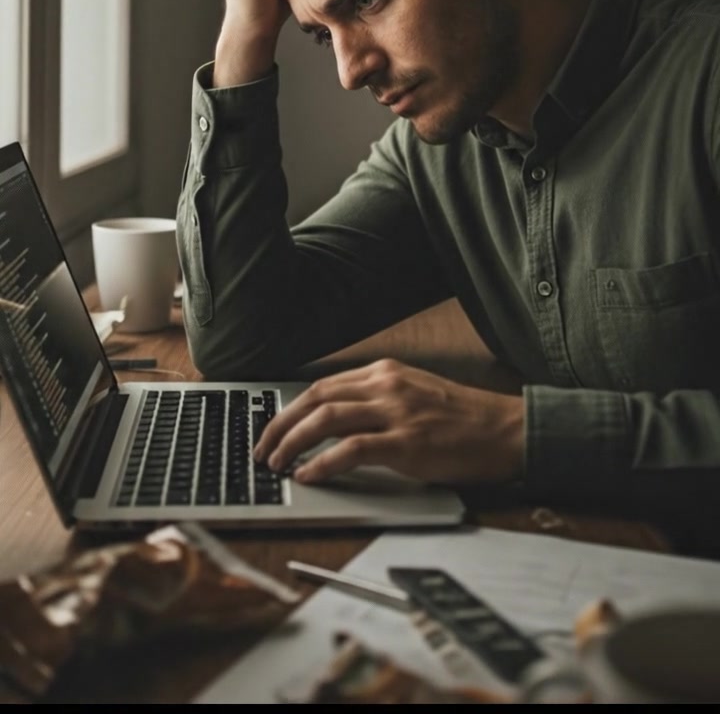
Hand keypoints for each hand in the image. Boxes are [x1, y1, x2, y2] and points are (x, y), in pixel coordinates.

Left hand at [253, 359, 524, 485]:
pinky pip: (351, 449)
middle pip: (315, 399)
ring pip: (326, 419)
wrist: (504, 429)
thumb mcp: (413, 394)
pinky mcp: (407, 442)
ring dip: (293, 442)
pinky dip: (323, 463)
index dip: (290, 409)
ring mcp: (396, 412)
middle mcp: (385, 385)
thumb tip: (332, 424)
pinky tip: (310, 475)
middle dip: (280, 425)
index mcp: (384, 372)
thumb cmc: (461, 418)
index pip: (321, 386)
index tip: (271, 429)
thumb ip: (376, 402)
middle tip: (262, 450)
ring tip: (277, 463)